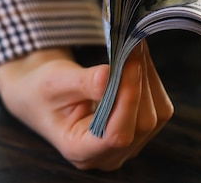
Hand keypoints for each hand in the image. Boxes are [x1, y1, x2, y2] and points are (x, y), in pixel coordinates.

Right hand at [0, 42, 172, 170]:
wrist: (42, 94)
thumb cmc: (43, 91)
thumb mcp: (54, 83)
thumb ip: (83, 83)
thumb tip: (111, 75)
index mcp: (80, 150)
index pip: (116, 135)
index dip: (128, 101)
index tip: (130, 64)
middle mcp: (107, 156)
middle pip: (141, 124)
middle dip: (140, 82)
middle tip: (134, 45)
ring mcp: (126, 146)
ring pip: (156, 115)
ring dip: (149, 78)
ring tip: (136, 48)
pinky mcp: (138, 130)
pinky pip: (158, 108)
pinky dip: (152, 81)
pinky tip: (140, 60)